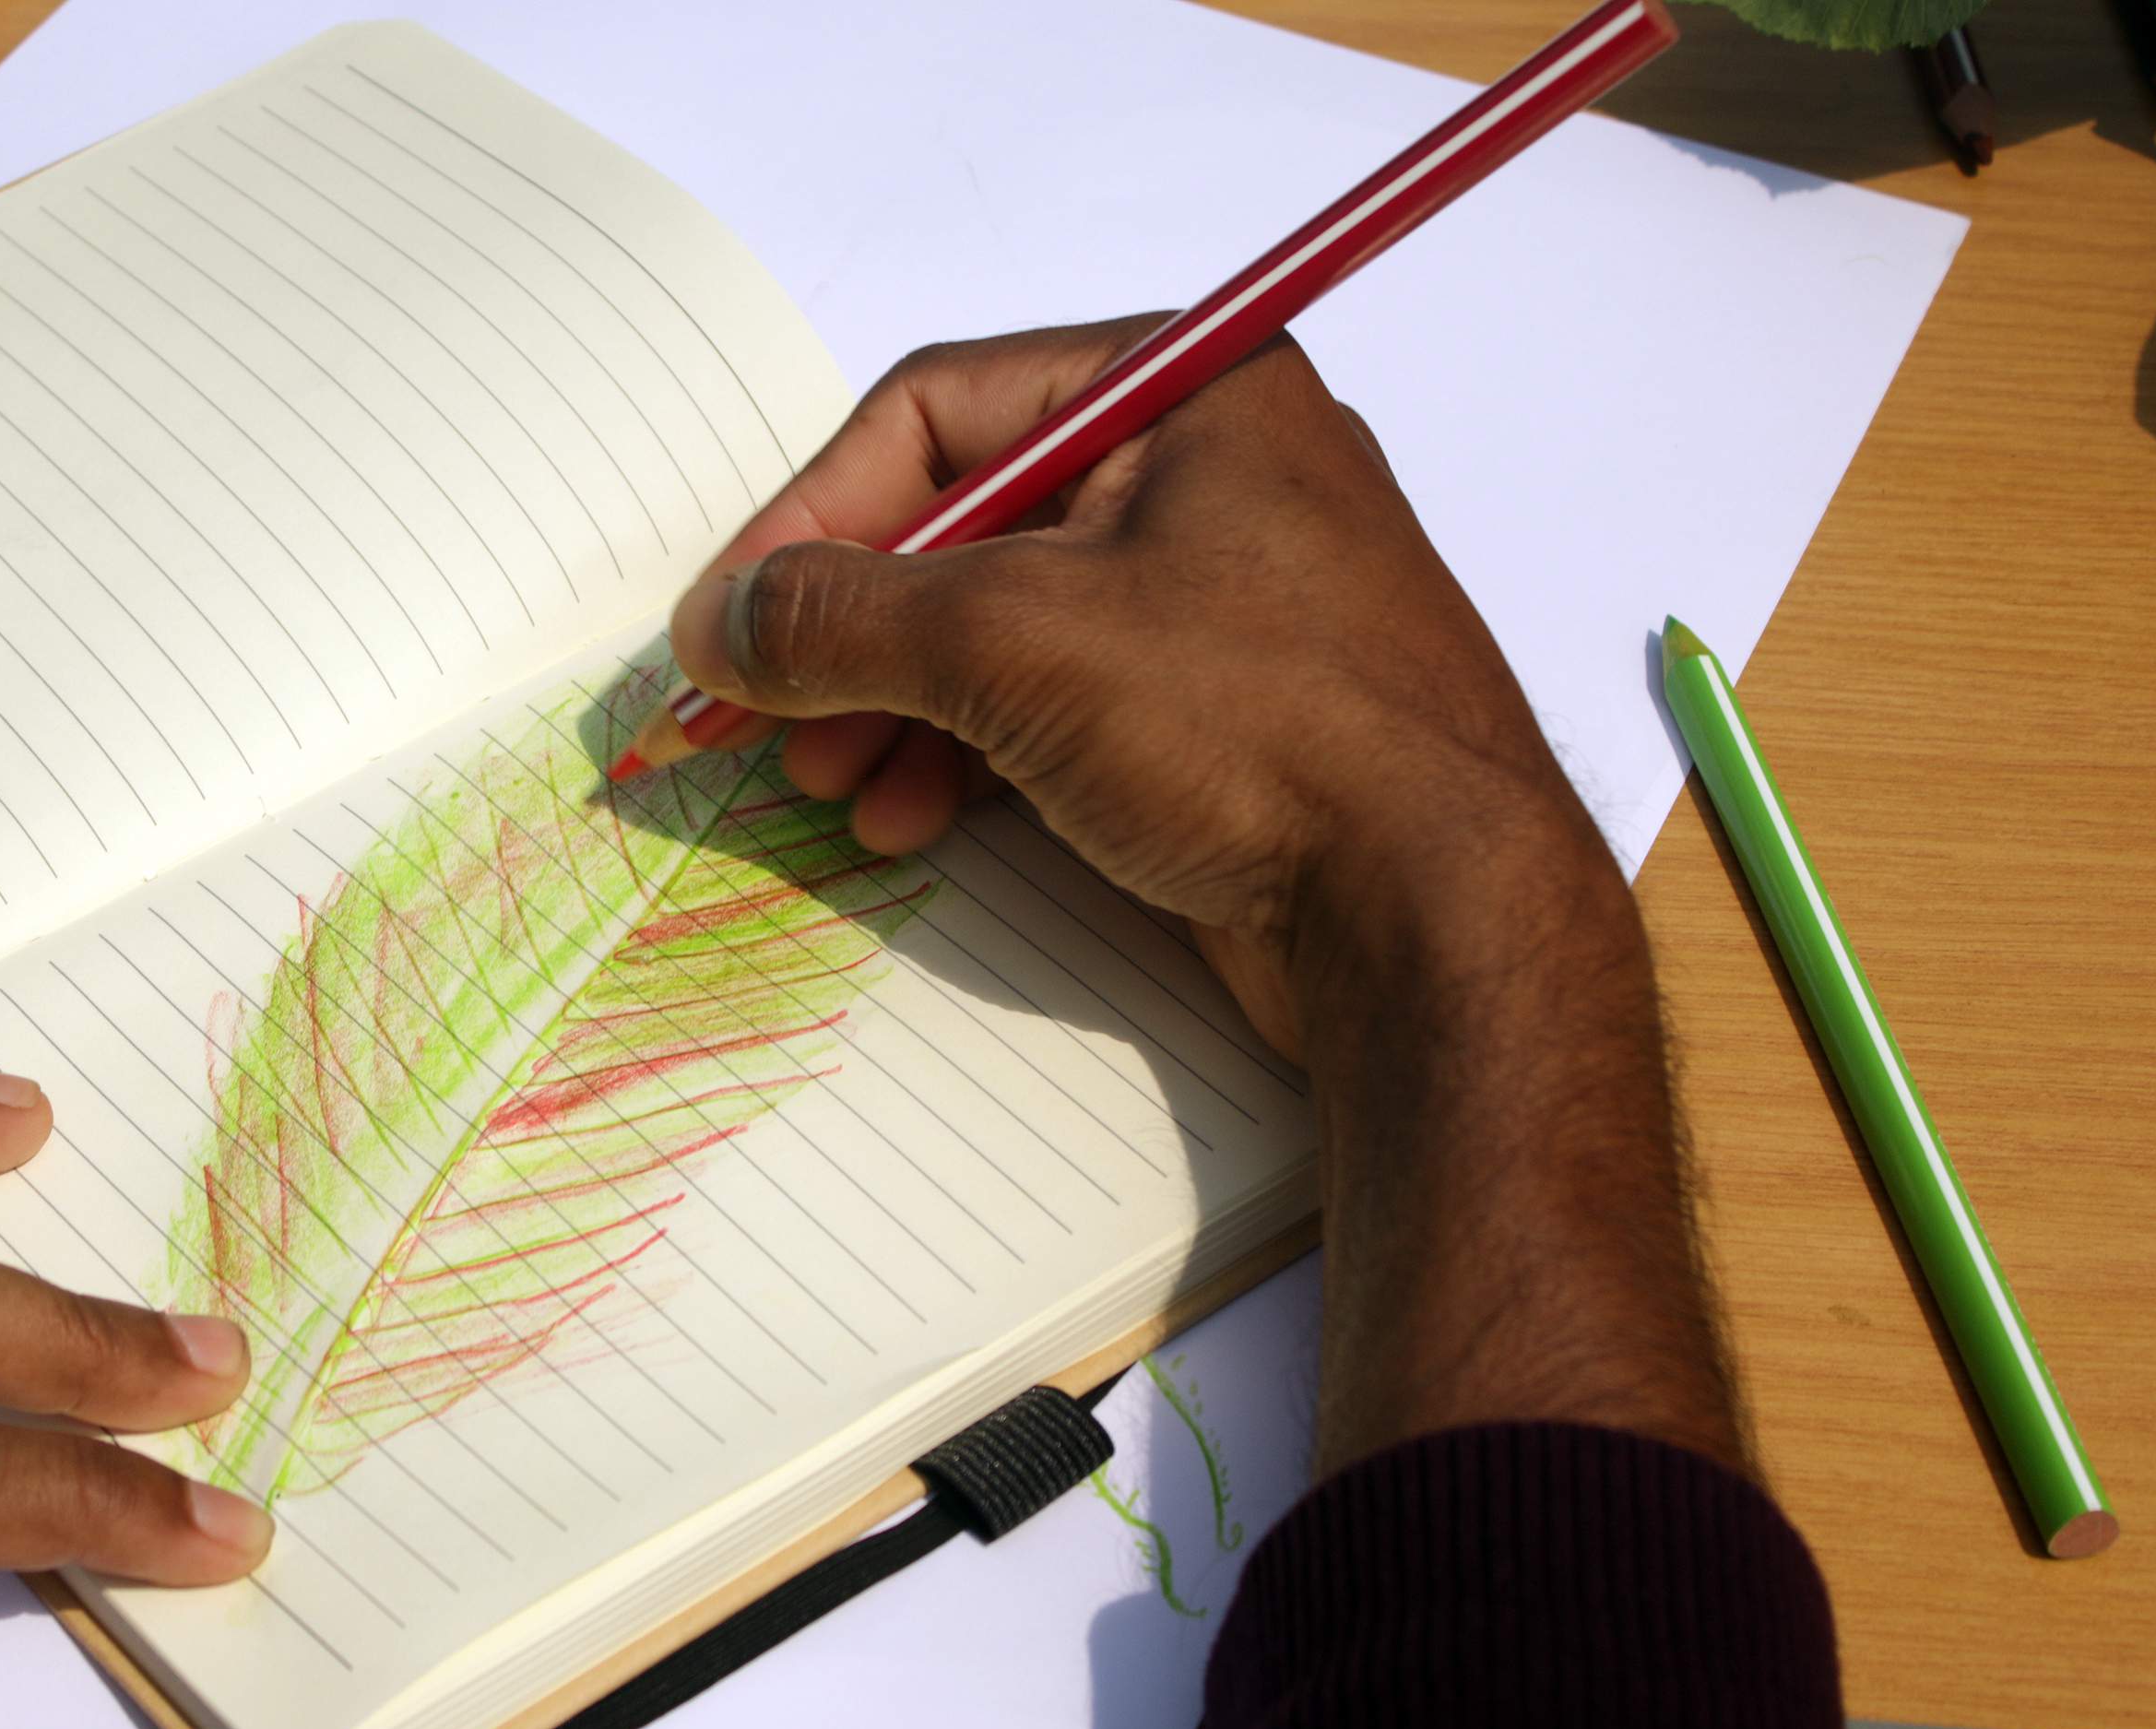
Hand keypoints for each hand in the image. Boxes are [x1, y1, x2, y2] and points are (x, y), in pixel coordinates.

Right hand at [686, 324, 1741, 1475]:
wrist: (1437, 914)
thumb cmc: (1256, 726)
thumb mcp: (1010, 643)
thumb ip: (842, 618)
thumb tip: (718, 623)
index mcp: (1184, 387)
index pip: (938, 409)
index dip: (813, 513)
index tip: (730, 617)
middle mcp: (1210, 471)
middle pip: (963, 525)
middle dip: (852, 633)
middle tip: (766, 719)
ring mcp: (1224, 600)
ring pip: (1003, 630)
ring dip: (896, 709)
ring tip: (832, 788)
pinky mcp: (1227, 717)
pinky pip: (1060, 707)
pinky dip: (971, 757)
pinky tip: (912, 822)